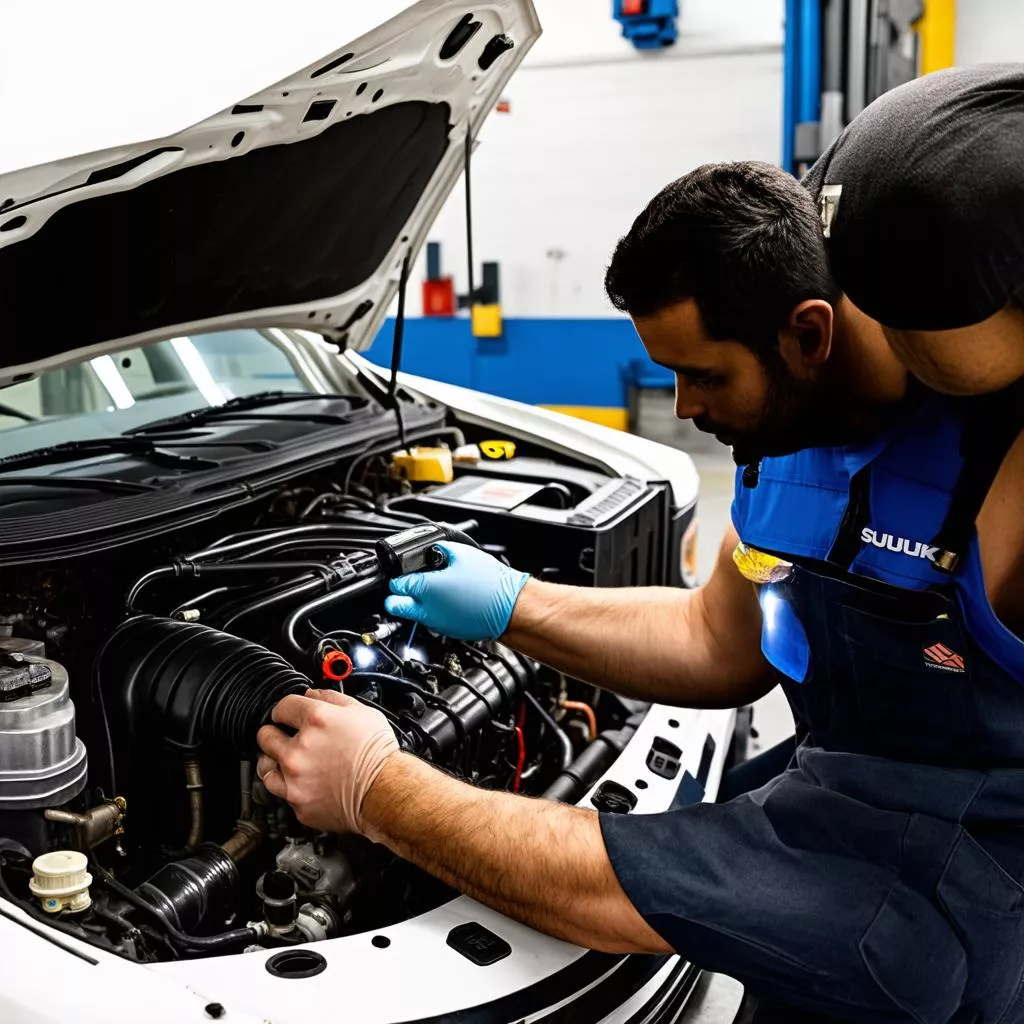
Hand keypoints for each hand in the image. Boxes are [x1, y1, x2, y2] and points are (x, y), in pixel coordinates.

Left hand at [256, 689, 398, 834]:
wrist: (385, 791)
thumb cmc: (377, 754)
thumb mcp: (362, 711)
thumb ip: (331, 698)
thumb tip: (312, 694)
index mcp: (315, 720)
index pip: (281, 706)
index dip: (285, 709)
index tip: (287, 715)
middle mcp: (299, 749)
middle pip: (265, 735)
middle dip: (275, 732)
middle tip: (284, 736)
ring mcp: (295, 778)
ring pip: (264, 765)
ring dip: (273, 760)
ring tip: (288, 760)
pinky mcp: (297, 802)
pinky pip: (281, 790)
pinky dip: (288, 784)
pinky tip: (301, 779)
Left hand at [384, 541, 529, 640]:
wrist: (509, 607)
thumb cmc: (489, 583)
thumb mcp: (462, 554)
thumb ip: (439, 551)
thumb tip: (432, 551)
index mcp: (425, 588)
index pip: (395, 585)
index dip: (396, 576)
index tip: (402, 573)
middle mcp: (427, 610)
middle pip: (393, 607)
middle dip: (395, 596)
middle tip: (406, 586)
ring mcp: (437, 623)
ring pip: (412, 615)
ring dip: (416, 603)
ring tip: (435, 590)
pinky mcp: (448, 631)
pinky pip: (431, 621)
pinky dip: (433, 611)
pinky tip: (448, 600)